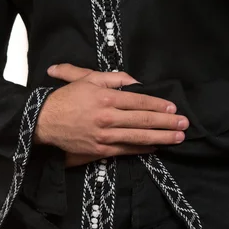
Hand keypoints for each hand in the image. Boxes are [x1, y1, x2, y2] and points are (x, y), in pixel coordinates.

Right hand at [34, 64, 188, 162]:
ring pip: (137, 137)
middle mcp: (107, 117)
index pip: (138, 102)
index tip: (173, 108)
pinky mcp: (99, 150)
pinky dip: (142, 149)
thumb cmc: (66, 98)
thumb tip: (136, 82)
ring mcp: (104, 136)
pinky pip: (125, 150)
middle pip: (142, 121)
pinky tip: (155, 148)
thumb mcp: (87, 79)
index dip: (158, 106)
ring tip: (177, 138)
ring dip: (160, 138)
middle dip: (166, 123)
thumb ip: (113, 78)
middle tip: (184, 124)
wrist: (43, 121)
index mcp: (105, 97)